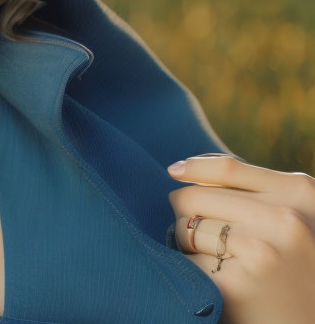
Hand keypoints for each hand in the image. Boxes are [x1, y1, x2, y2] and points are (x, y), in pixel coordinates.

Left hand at [166, 153, 314, 323]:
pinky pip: (188, 263)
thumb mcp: (291, 217)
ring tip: (213, 260)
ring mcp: (261, 250)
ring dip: (186, 243)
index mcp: (299, 193)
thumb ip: (255, 191)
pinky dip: (190, 271)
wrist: (312, 322)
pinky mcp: (237, 284)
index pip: (227, 168)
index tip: (174, 170)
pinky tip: (213, 281)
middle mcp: (284, 219)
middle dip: (186, 214)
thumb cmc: (296, 265)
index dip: (194, 168)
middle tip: (203, 237)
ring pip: (187, 228)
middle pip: (196, 196)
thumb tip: (183, 168)